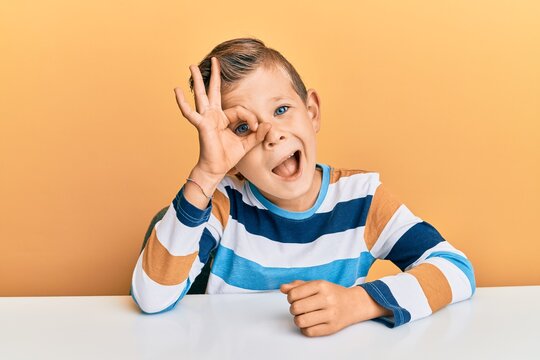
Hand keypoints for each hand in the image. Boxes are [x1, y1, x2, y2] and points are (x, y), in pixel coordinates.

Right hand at [174, 57, 270, 180]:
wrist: (216, 169)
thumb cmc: (228, 157)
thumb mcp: (246, 144)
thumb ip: (257, 134)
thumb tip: (269, 124)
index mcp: (224, 118)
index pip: (240, 110)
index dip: (250, 118)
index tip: (256, 128)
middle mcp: (213, 115)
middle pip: (214, 91)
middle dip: (216, 75)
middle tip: (215, 59)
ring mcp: (206, 119)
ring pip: (202, 95)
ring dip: (198, 80)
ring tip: (192, 66)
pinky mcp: (201, 125)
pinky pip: (190, 113)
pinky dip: (182, 102)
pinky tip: (176, 90)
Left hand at [280, 280, 390, 336]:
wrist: (354, 303)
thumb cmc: (331, 293)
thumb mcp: (316, 284)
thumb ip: (298, 286)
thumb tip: (283, 288)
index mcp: (321, 285)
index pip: (293, 294)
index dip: (290, 297)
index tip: (295, 298)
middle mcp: (326, 299)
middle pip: (296, 308)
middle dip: (293, 309)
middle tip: (299, 308)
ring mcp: (330, 314)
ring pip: (301, 321)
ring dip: (298, 319)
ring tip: (303, 316)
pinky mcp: (331, 328)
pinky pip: (309, 332)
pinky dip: (305, 329)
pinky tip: (310, 323)